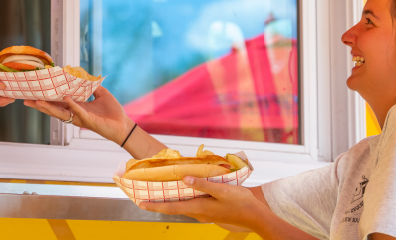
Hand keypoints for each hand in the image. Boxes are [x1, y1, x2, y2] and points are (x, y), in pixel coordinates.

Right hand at [24, 86, 129, 143]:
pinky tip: (66, 98)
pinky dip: (73, 105)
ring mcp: (81, 118)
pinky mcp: (89, 121)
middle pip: (54, 109)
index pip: (59, 103)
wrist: (124, 125)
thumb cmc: (113, 113)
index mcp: (77, 108)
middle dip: (40, 105)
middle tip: (26, 100)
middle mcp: (76, 114)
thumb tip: (85, 77)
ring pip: (61, 113)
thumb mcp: (101, 95)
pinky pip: (79, 112)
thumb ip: (92, 87)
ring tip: (37, 101)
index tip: (35, 93)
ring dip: (49, 107)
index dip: (47, 98)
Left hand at [139, 177, 266, 230]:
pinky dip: (183, 200)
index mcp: (199, 208)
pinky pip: (192, 206)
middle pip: (174, 209)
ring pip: (183, 207)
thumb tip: (184, 179)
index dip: (155, 206)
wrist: (255, 216)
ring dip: (170, 203)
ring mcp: (205, 214)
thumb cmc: (240, 202)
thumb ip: (202, 184)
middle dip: (159, 204)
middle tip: (145, 199)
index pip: (172, 208)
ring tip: (160, 195)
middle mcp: (199, 213)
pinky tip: (184, 193)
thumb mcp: (221, 190)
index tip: (141, 204)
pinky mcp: (211, 212)